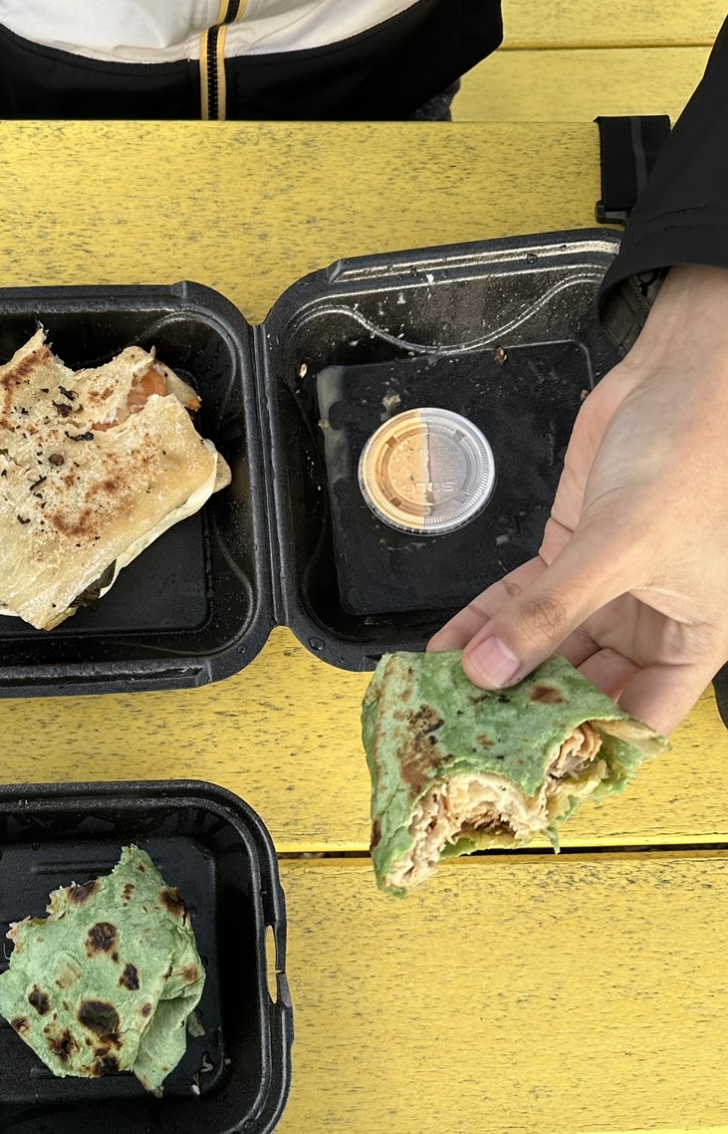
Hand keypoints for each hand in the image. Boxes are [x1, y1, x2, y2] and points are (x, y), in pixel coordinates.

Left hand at [428, 263, 727, 734]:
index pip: (639, 717)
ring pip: (545, 646)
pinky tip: (441, 647)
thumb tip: (485, 671)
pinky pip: (521, 602)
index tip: (522, 762)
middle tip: (462, 734)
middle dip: (524, 708)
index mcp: (694, 638)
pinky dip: (481, 622)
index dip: (586, 743)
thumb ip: (553, 610)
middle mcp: (652, 622)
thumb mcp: (623, 543)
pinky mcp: (572, 553)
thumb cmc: (694, 450)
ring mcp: (608, 589)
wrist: (683, 371)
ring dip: (494, 666)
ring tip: (438, 696)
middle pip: (583, 687)